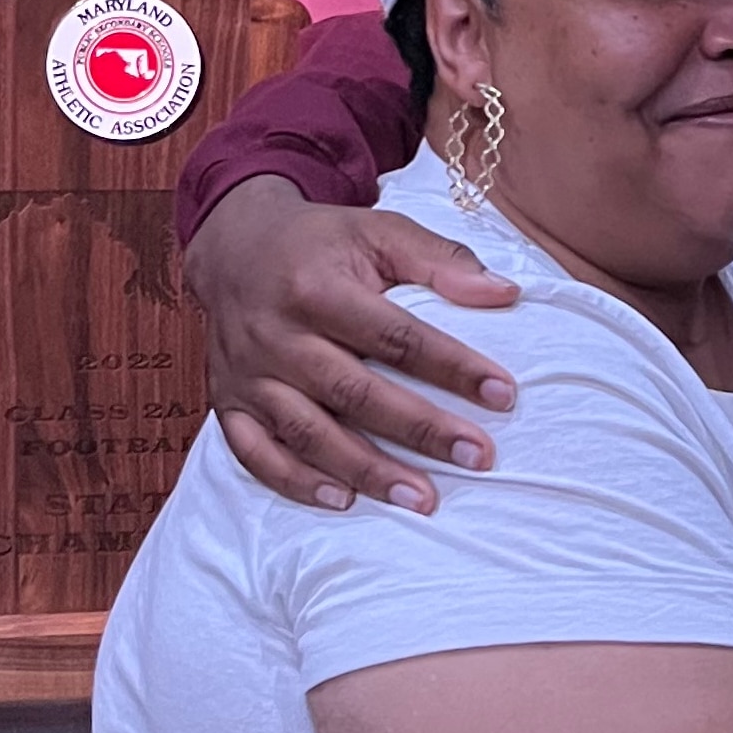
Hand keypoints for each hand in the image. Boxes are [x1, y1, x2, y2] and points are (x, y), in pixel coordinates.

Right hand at [184, 176, 520, 514]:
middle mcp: (276, 335)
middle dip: (420, 430)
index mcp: (317, 287)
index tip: (503, 394)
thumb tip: (504, 294)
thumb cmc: (321, 242)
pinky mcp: (227, 402)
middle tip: (477, 457)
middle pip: (354, 392)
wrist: (233, 245)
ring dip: (367, 471)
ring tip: (423, 498)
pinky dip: (297, 483)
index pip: (395, 335)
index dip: (452, 366)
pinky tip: (343, 500)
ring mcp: (248, 374)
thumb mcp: (380, 231)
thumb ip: (442, 260)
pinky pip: (256, 453)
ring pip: (308, 433)